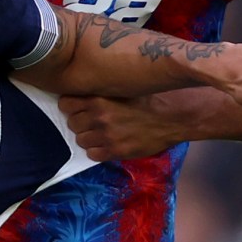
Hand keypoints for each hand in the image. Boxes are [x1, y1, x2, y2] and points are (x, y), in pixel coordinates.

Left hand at [60, 93, 193, 160]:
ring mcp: (106, 136)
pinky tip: (107, 144)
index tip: (78, 107)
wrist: (175, 116)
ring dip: (88, 137)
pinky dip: (97, 151)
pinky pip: (92, 155)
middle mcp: (99, 117)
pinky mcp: (115, 151)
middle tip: (93, 121)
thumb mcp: (124, 87)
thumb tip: (85, 95)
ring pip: (80, 140)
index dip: (71, 105)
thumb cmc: (153, 97)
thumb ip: (103, 91)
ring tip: (101, 133)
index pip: (66, 103)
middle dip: (80, 121)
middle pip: (71, 123)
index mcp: (99, 97)